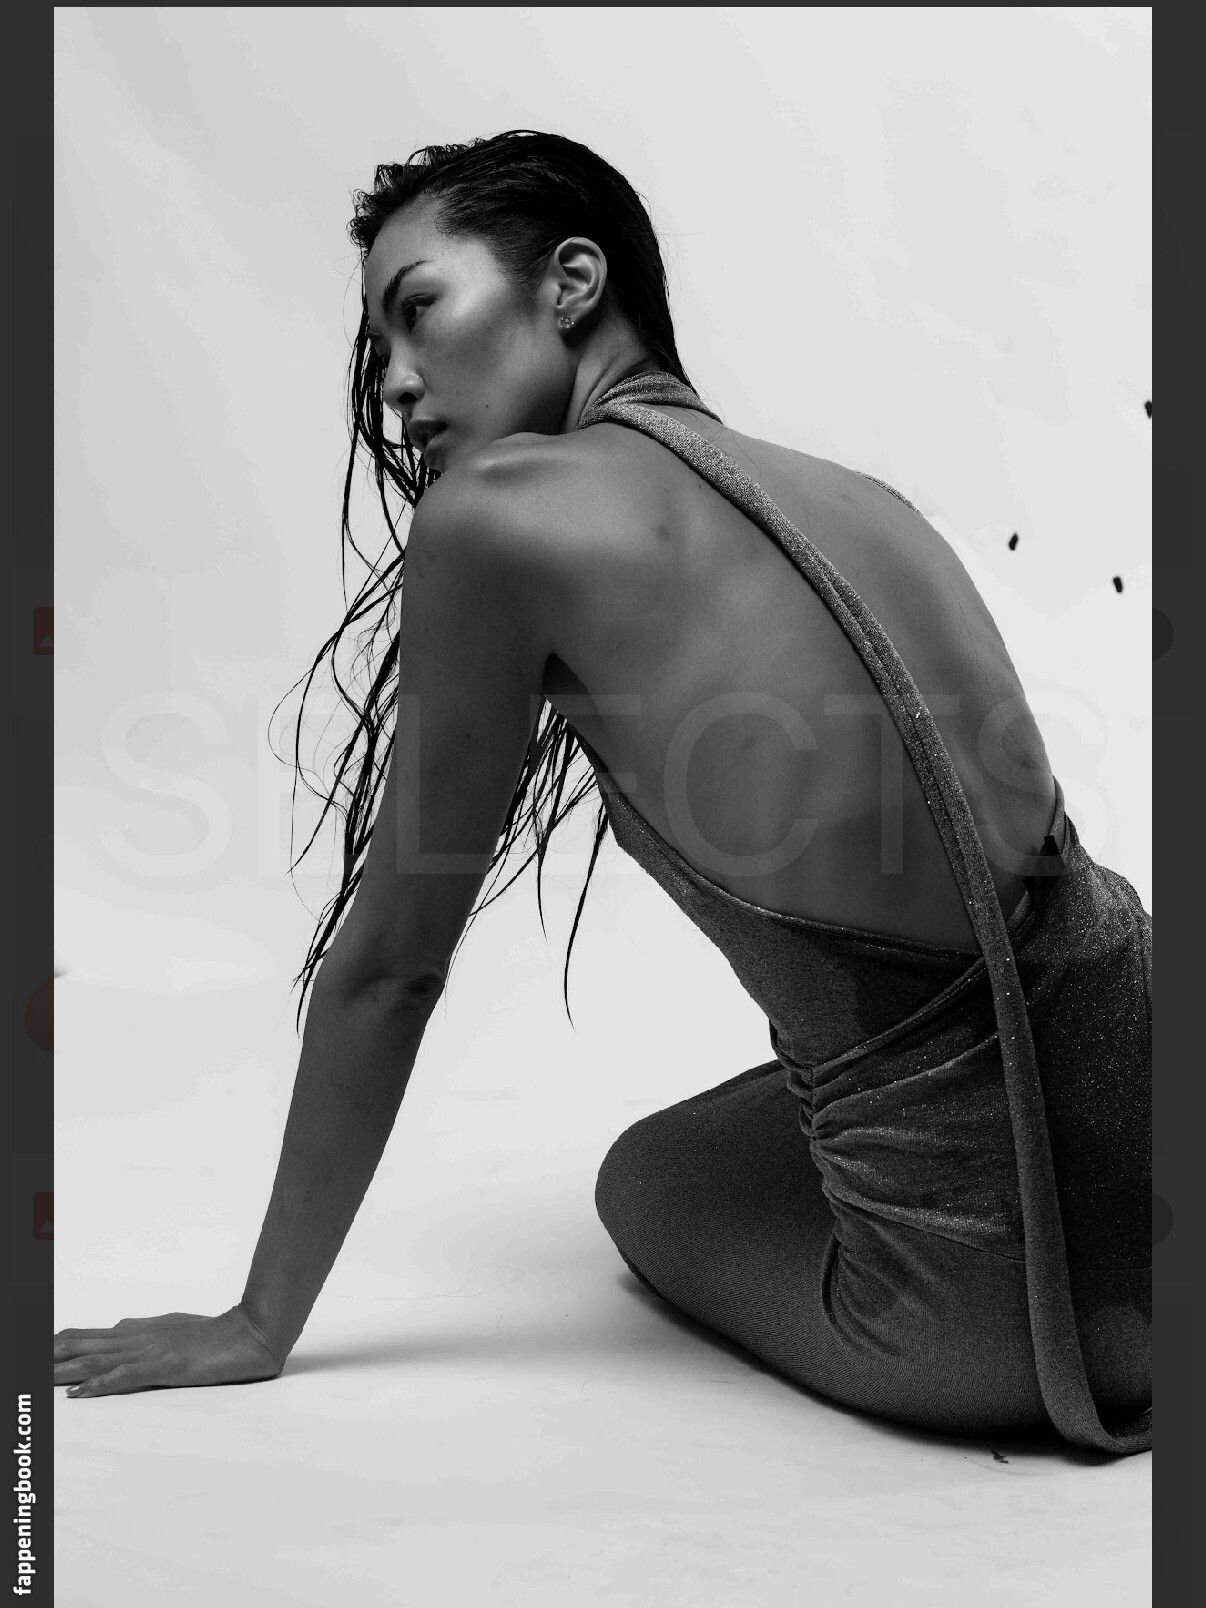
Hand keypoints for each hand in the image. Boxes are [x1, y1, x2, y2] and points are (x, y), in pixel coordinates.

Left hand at [53, 1305, 283, 1397]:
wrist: (253, 1331)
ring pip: (94, 1362)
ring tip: (37, 1378)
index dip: (55, 1345)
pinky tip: (80, 1395)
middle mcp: (137, 1339)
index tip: (34, 1353)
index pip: (85, 1337)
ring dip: (62, 1372)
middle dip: (49, 1359)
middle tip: (25, 1365)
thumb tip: (117, 1327)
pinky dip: (99, 1387)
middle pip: (80, 1348)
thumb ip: (145, 1329)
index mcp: (138, 1331)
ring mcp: (150, 1352)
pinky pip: (126, 1377)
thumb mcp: (175, 1327)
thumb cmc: (218, 1333)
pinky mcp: (167, 1367)